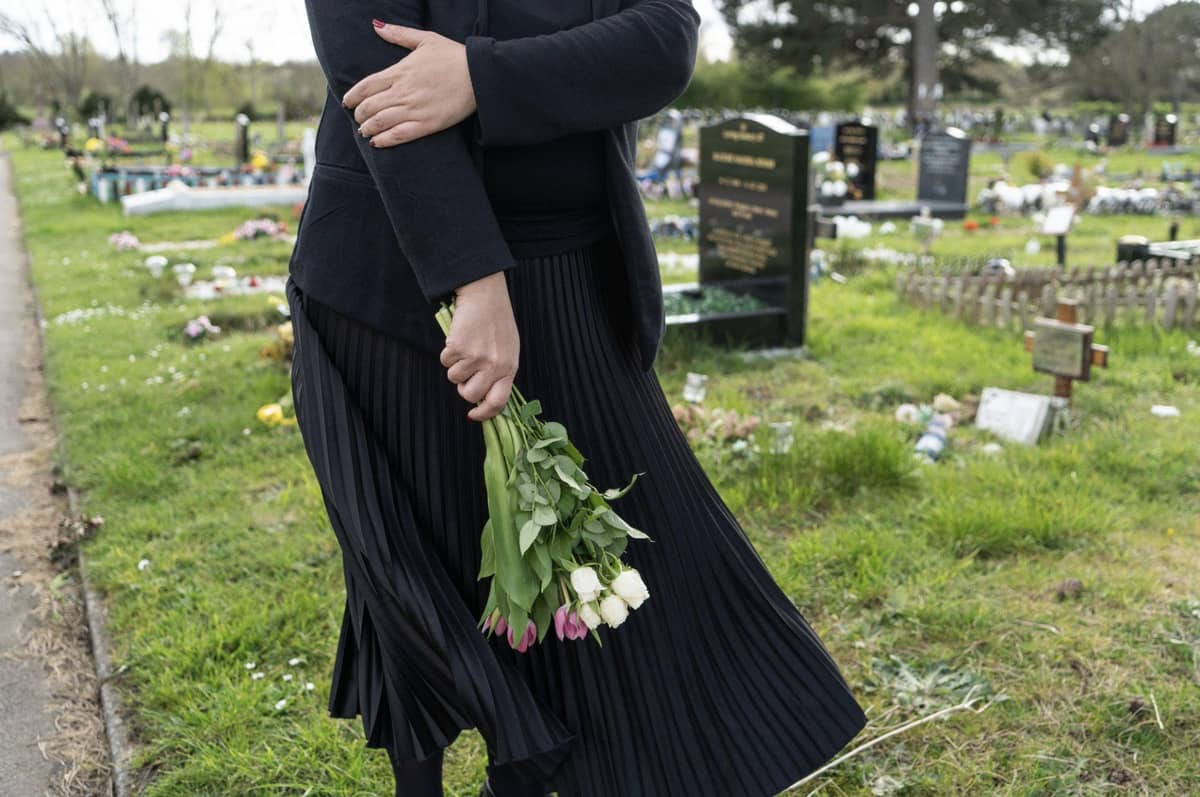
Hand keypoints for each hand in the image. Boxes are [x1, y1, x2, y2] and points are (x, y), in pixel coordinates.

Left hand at [342, 21, 477, 146]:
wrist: (478, 75)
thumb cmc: (453, 56)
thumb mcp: (425, 39)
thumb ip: (399, 34)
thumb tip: (377, 26)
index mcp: (400, 71)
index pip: (366, 85)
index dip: (353, 96)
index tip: (348, 102)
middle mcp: (403, 92)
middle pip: (370, 106)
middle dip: (359, 115)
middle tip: (358, 119)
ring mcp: (414, 109)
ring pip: (380, 122)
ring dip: (368, 128)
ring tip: (365, 131)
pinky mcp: (427, 124)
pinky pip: (399, 135)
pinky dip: (384, 140)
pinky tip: (376, 142)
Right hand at [440, 272, 519, 421]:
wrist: (485, 295)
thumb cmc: (496, 321)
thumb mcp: (508, 349)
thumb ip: (500, 372)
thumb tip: (484, 396)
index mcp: (509, 367)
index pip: (499, 402)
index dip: (484, 413)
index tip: (474, 414)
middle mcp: (494, 365)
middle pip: (470, 395)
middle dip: (463, 388)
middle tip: (465, 374)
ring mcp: (476, 357)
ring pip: (454, 378)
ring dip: (455, 366)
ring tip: (465, 347)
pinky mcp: (459, 347)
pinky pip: (445, 361)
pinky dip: (448, 351)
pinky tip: (459, 337)